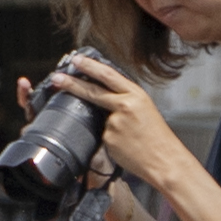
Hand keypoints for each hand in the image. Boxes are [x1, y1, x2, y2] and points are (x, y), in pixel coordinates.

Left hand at [38, 54, 194, 196]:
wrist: (164, 160)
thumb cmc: (156, 136)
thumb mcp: (144, 108)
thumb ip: (123, 100)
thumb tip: (100, 97)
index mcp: (136, 94)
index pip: (108, 75)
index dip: (90, 66)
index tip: (76, 60)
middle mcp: (124, 105)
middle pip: (92, 91)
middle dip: (72, 83)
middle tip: (56, 77)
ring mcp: (115, 122)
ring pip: (99, 120)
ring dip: (108, 127)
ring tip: (130, 138)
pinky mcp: (109, 138)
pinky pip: (102, 136)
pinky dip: (110, 140)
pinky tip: (126, 146)